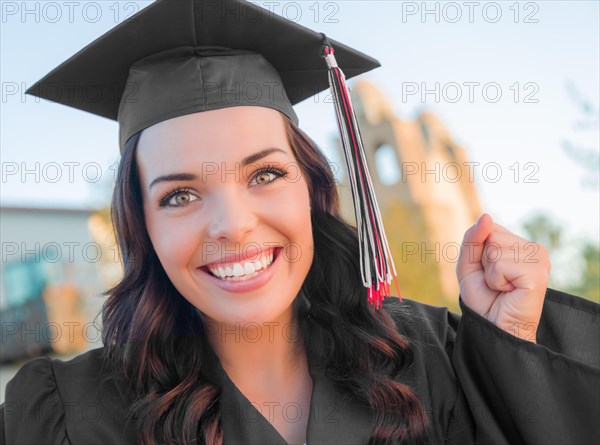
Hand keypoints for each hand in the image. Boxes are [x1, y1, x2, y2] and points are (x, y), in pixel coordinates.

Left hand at [456, 213, 550, 342]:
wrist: (493, 328)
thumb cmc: (483, 299)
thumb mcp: (468, 264)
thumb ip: (473, 238)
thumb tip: (486, 216)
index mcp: (519, 244)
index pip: (488, 228)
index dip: (478, 252)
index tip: (488, 272)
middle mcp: (533, 248)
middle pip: (492, 236)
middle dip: (484, 262)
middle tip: (495, 283)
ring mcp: (539, 259)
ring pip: (495, 248)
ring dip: (490, 273)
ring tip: (502, 288)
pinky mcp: (538, 272)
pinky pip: (501, 264)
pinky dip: (496, 280)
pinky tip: (509, 291)